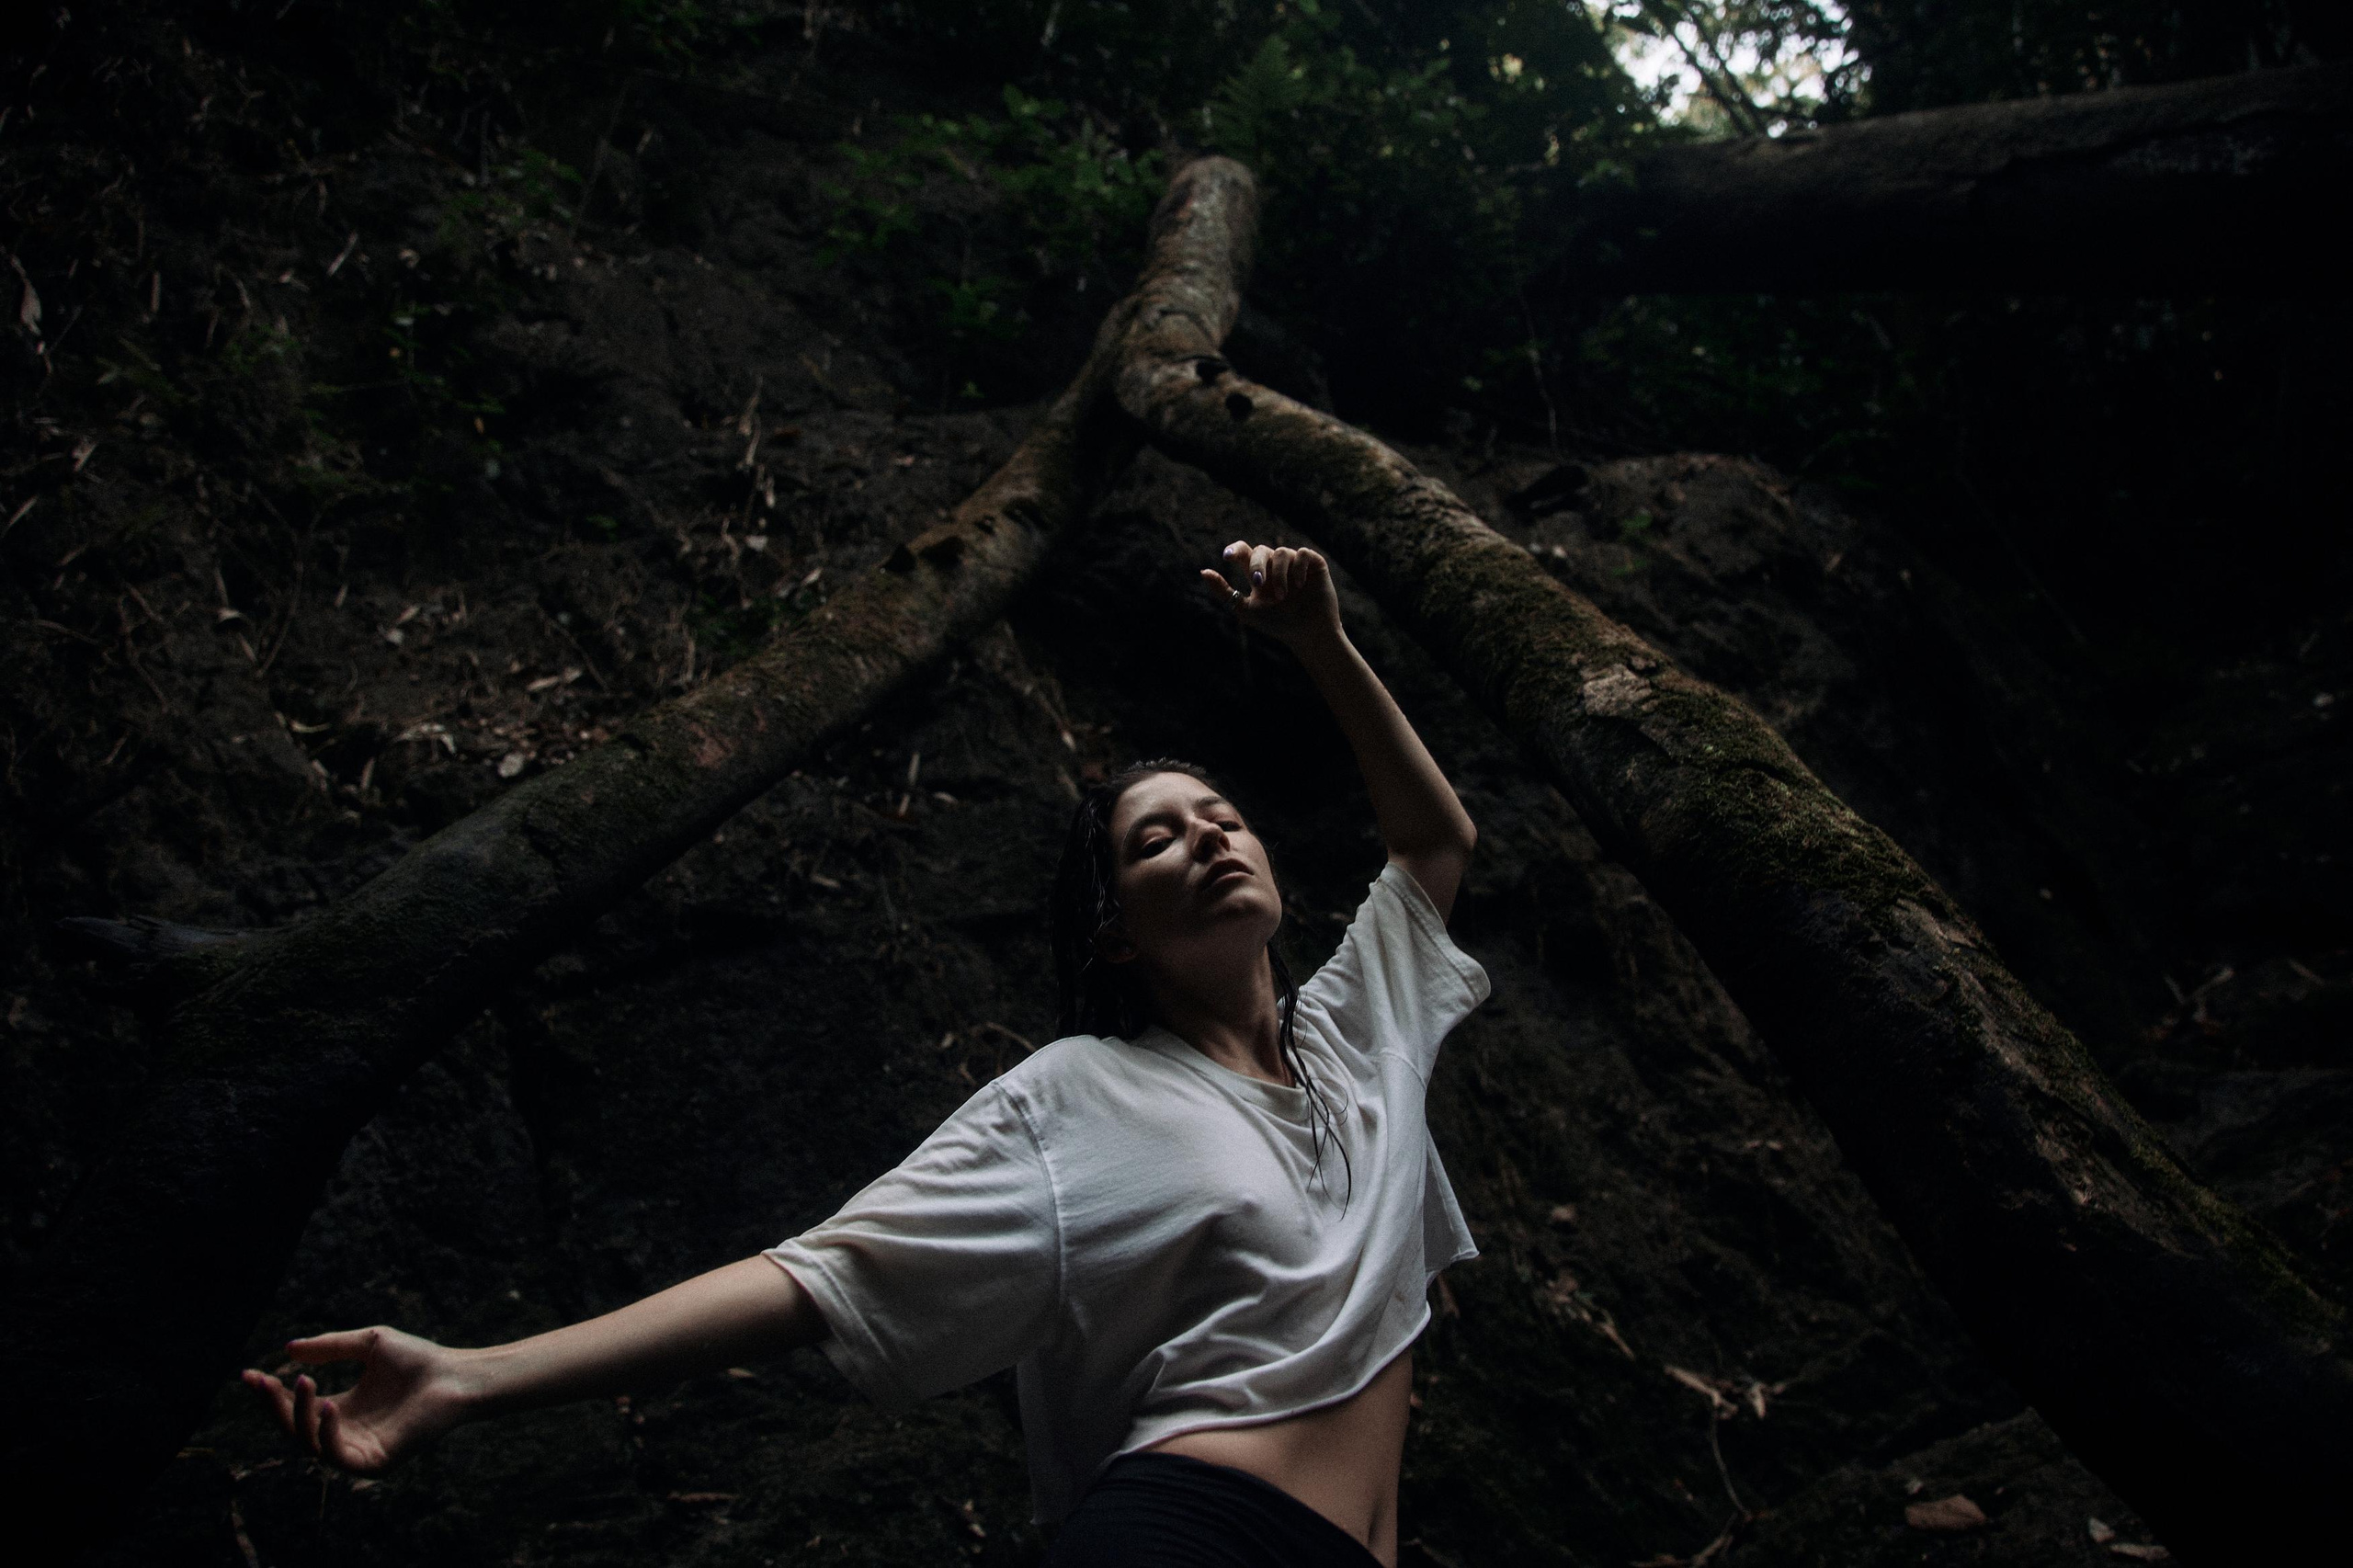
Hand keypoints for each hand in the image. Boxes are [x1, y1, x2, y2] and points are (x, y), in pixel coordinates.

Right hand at [242, 1326, 474, 1473]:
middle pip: (294, 1428)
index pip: (296, 1407)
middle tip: (262, 1381)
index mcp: (342, 1410)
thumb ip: (329, 1348)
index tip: (248, 1374)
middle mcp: (345, 1434)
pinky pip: (337, 1457)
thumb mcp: (368, 1345)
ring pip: (309, 1444)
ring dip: (300, 1415)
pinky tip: (328, 1407)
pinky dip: (327, 1435)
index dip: (270, 1393)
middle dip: (274, 1405)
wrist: (455, 1375)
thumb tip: (287, 1349)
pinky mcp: (374, 1464)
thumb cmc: (418, 1360)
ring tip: (304, 1382)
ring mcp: (358, 1451)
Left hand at [1200, 540, 1340, 648]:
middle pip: (1260, 550)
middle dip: (1257, 565)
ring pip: (1281, 552)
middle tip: (1257, 583)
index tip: (1227, 557)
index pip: (1244, 552)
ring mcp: (1295, 564)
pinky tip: (1299, 585)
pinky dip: (1298, 568)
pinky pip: (1302, 554)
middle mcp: (1275, 566)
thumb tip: (1203, 571)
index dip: (1235, 549)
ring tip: (1282, 595)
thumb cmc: (1278, 624)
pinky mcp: (1314, 564)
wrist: (1308, 634)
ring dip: (1278, 574)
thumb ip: (1224, 592)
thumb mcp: (1246, 610)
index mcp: (1259, 574)